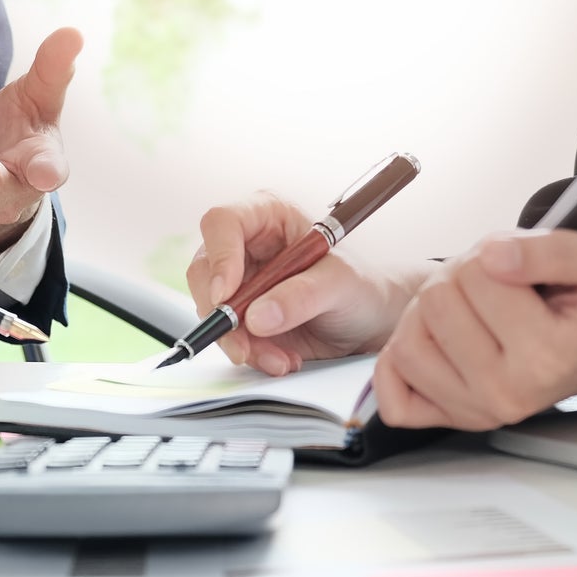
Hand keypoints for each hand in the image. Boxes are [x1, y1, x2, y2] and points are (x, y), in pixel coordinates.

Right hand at [185, 193, 431, 375]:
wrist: (372, 321)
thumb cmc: (362, 286)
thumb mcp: (341, 284)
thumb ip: (302, 296)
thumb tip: (257, 316)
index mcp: (268, 216)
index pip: (223, 223)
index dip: (219, 257)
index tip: (226, 295)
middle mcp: (246, 246)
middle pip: (204, 270)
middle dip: (220, 313)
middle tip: (243, 343)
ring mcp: (241, 283)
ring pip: (212, 309)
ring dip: (239, 341)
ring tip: (281, 359)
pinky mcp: (242, 316)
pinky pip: (228, 336)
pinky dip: (251, 354)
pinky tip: (283, 360)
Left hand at [371, 230, 576, 429]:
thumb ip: (553, 250)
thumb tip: (494, 256)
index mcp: (548, 357)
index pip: (478, 275)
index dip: (492, 254)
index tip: (518, 268)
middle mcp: (508, 394)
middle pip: (435, 303)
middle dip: (459, 279)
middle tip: (492, 287)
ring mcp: (473, 412)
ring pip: (407, 340)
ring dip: (428, 312)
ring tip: (468, 310)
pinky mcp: (445, 419)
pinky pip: (390, 388)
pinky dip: (399, 359)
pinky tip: (436, 342)